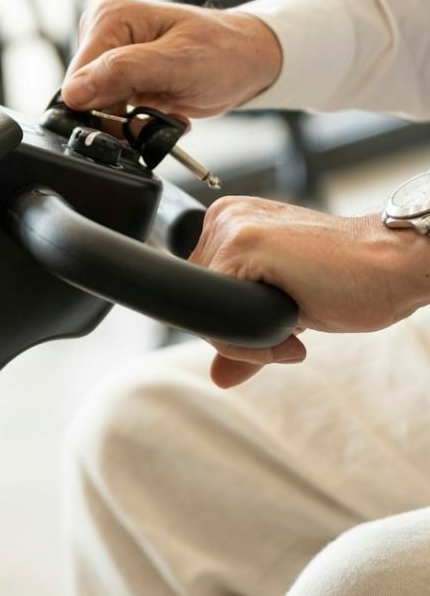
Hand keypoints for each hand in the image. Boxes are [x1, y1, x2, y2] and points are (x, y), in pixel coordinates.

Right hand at [63, 0, 282, 117]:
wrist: (251, 62)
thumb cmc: (227, 54)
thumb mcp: (177, 64)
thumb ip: (122, 73)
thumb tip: (73, 92)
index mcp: (110, 17)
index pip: (76, 77)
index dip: (99, 107)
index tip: (134, 115)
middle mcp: (104, 32)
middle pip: (83, 95)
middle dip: (116, 116)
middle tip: (155, 115)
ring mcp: (110, 55)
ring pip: (95, 109)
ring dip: (127, 122)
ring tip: (163, 111)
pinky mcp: (119, 76)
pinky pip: (110, 112)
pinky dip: (133, 122)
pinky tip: (159, 111)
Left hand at [190, 197, 429, 387]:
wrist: (395, 265)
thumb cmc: (349, 280)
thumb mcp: (285, 310)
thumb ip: (246, 335)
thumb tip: (217, 378)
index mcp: (229, 224)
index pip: (200, 293)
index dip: (235, 325)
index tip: (277, 331)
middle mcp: (223, 218)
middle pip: (200, 303)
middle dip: (243, 331)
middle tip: (291, 328)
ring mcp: (230, 227)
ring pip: (207, 312)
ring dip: (252, 337)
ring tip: (296, 322)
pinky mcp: (241, 243)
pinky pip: (221, 316)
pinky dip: (254, 341)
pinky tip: (293, 331)